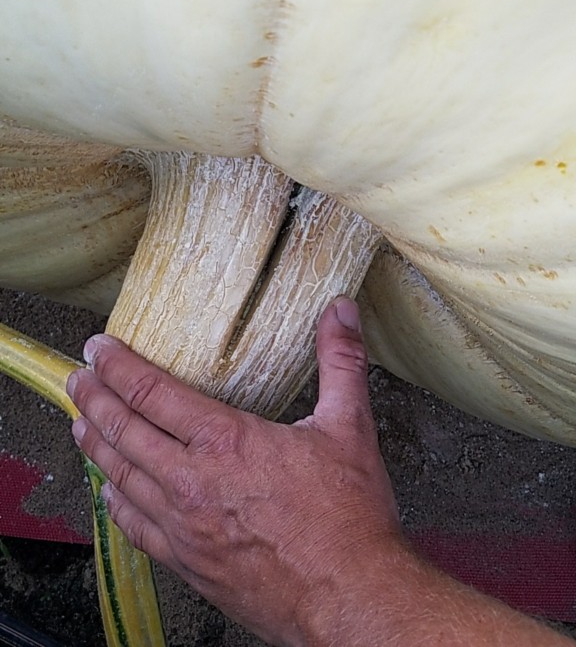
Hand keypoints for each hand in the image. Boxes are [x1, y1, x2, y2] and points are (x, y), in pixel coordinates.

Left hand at [67, 297, 402, 645]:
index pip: (152, 392)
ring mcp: (184, 527)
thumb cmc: (348, 518)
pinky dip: (114, 502)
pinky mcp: (188, 564)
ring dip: (95, 444)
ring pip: (121, 477)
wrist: (349, 599)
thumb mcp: (350, 427)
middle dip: (94, 398)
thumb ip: (341, 362)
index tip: (98, 349)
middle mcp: (192, 482)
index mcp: (225, 442)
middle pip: (123, 430)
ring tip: (79, 422)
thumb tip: (341, 311)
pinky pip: (135, 527)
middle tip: (77, 378)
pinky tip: (109, 492)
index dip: (118, 366)